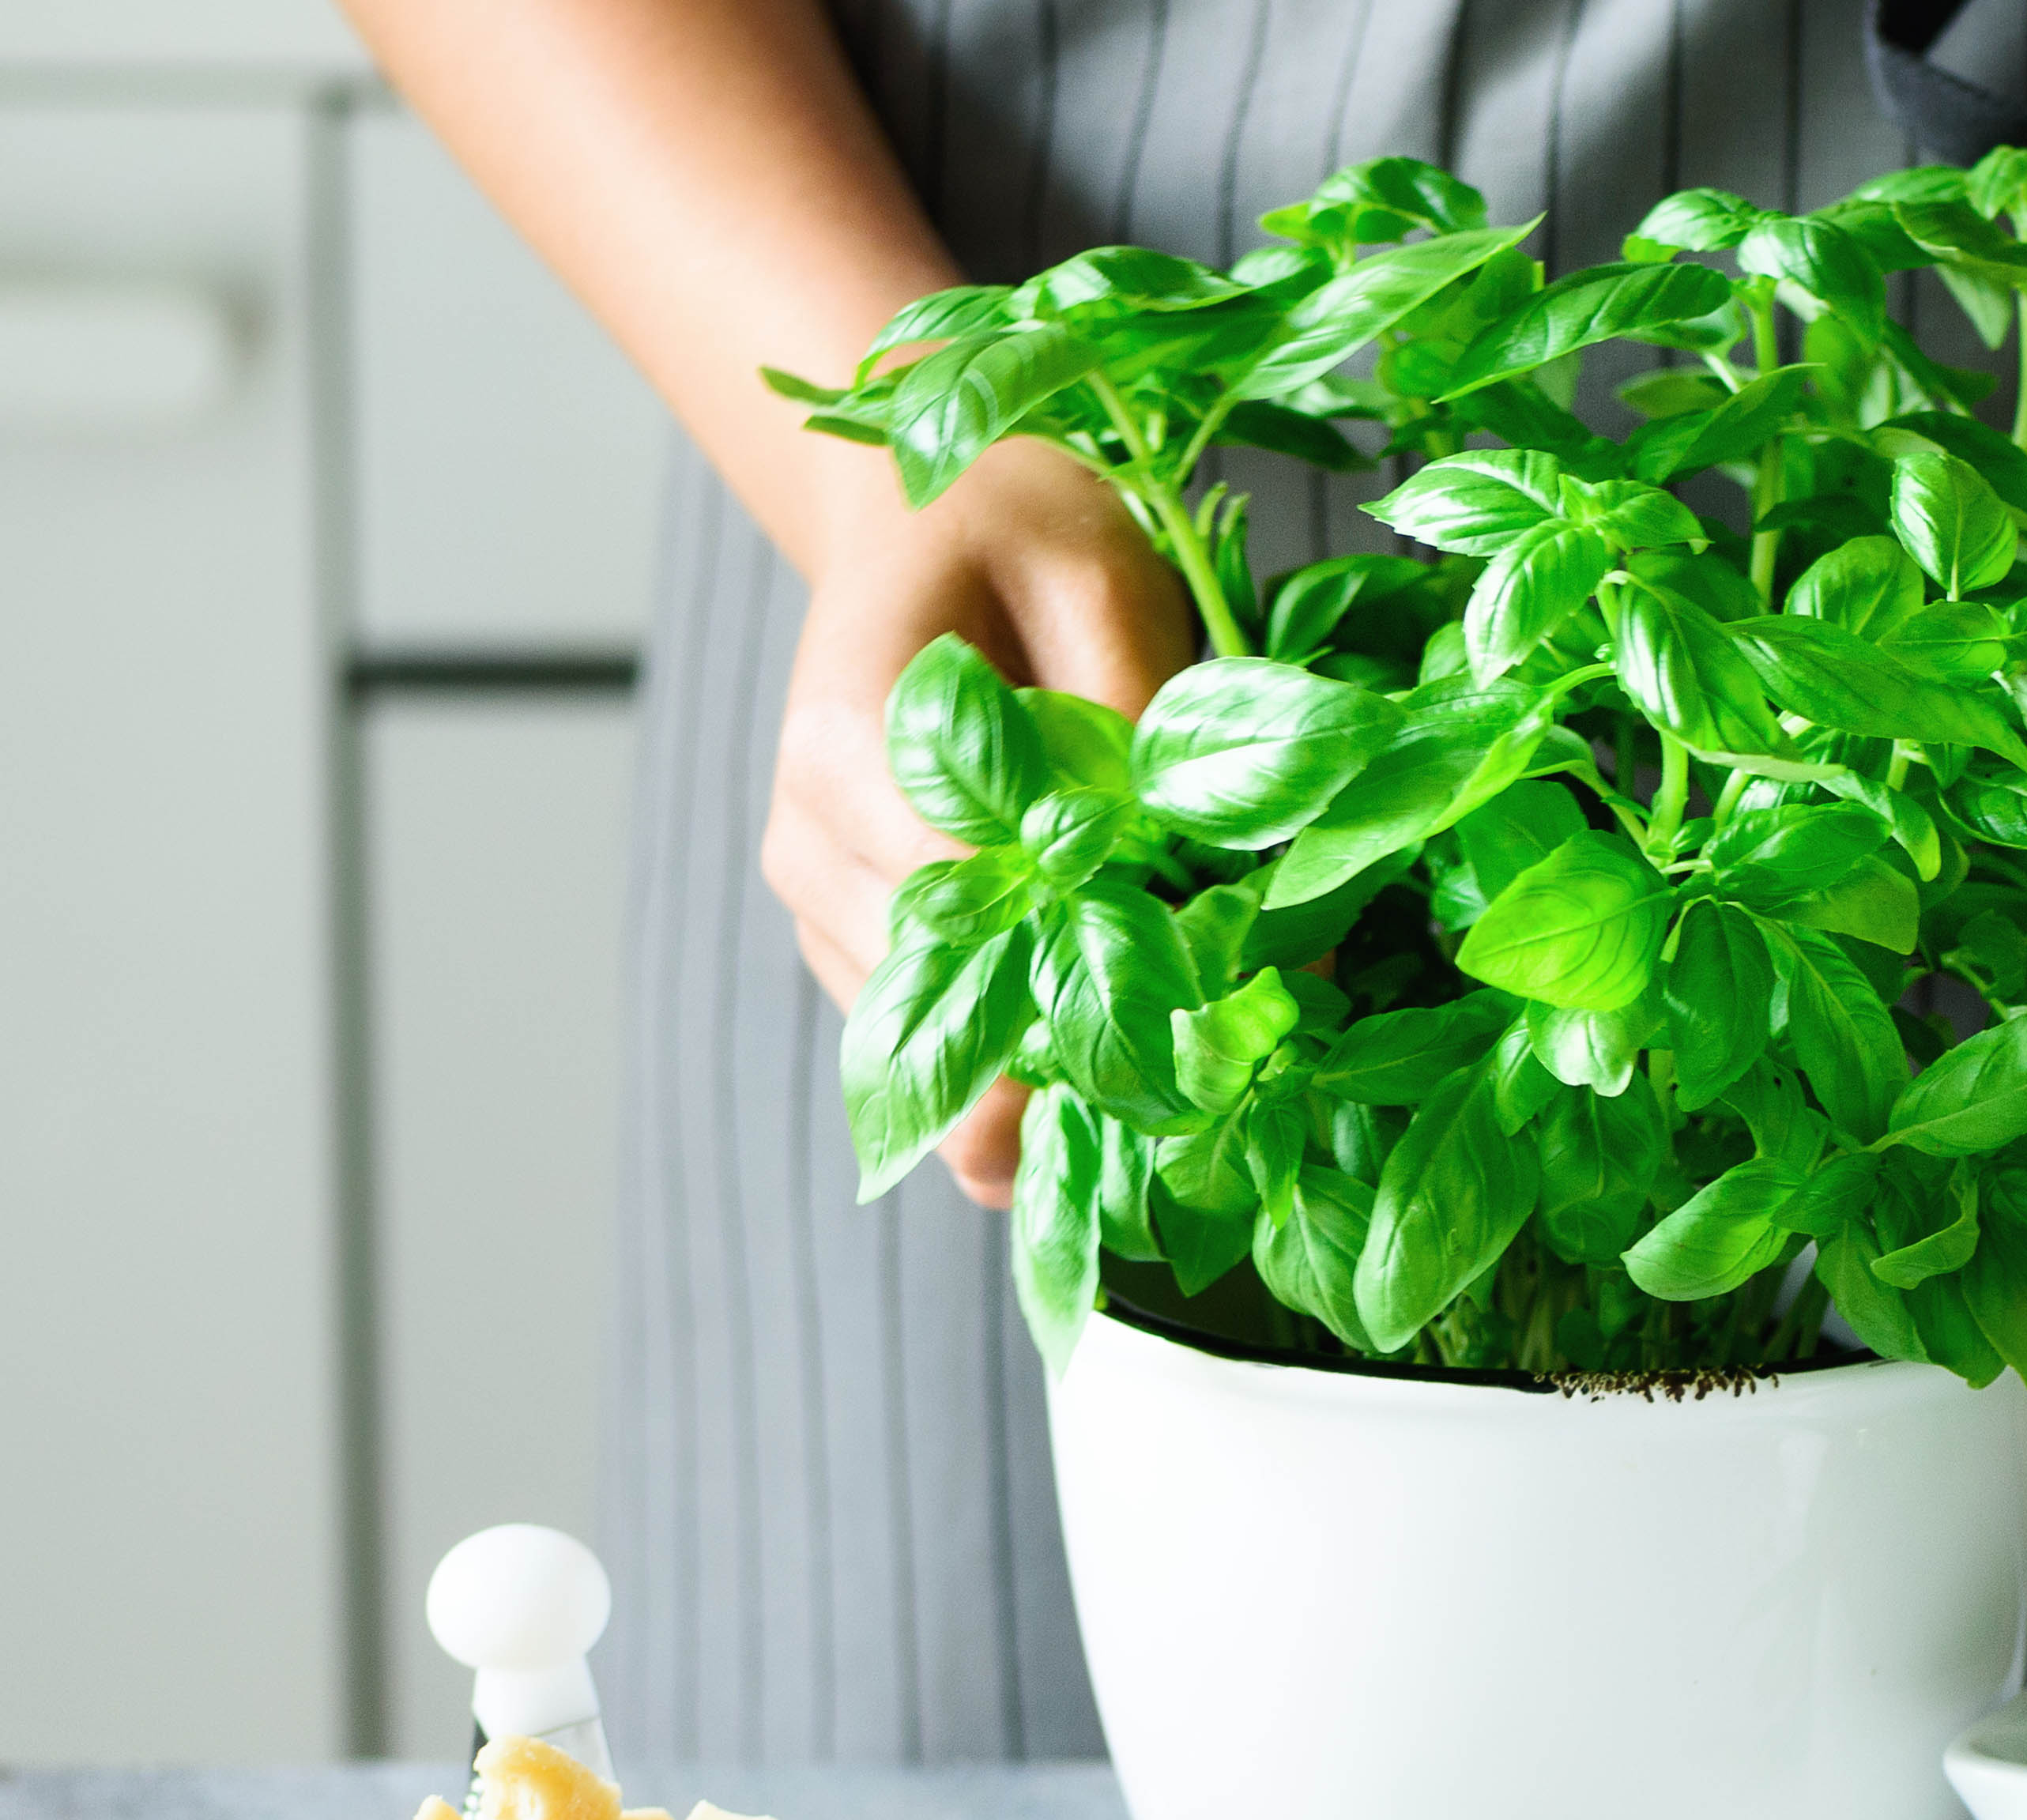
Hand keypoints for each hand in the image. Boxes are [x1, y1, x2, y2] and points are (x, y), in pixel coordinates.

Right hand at [765, 450, 1194, 1205]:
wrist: (917, 519)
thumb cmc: (1010, 529)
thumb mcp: (1098, 577)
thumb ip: (1136, 716)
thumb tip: (1201, 867)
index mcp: (849, 738)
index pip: (966, 898)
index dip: (1090, 959)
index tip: (1210, 997)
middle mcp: (810, 835)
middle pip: (944, 995)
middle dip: (1081, 1051)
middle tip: (1216, 1086)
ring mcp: (818, 897)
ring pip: (931, 1045)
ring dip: (1053, 1081)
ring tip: (1184, 1093)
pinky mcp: (849, 934)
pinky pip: (932, 1035)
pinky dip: (1020, 1069)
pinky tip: (1117, 1085)